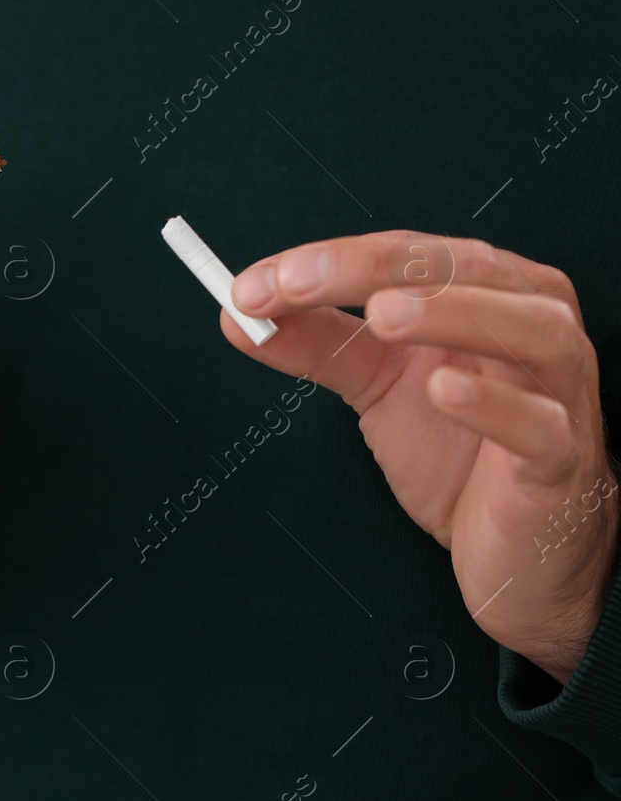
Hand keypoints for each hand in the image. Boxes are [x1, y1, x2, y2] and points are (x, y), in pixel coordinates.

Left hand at [227, 232, 617, 682]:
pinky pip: (540, 425)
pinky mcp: (561, 460)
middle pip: (465, 270)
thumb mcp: (377, 386)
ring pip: (528, 331)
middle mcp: (534, 325)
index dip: (331, 260)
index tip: (254, 285)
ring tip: (382, 315)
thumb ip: (317, 345)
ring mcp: (558, 391)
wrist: (516, 547)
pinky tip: (445, 391)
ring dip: (452, 314)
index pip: (410, 253)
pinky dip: (496, 405)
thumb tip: (238, 313)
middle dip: (374, 270)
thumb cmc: (463, 452)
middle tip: (295, 284)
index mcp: (489, 293)